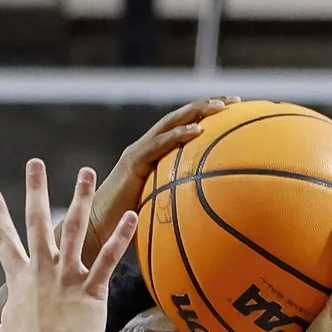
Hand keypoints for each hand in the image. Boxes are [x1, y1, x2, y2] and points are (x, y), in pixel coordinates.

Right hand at [0, 160, 134, 331]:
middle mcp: (41, 271)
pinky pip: (108, 257)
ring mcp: (67, 278)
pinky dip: (120, 236)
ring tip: (86, 172)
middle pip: (36, 221)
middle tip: (35, 164)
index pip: (4, 241)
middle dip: (35, 190)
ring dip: (80, 198)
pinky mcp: (91, 290)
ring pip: (73, 229)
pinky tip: (131, 215)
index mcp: (19, 280)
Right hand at [87, 96, 235, 262]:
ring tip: (219, 106)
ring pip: (169, 124)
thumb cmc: (127, 227)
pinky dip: (178, 135)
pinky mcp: (132, 162)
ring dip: (195, 112)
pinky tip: (198, 130)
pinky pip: (158, 145)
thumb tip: (213, 219)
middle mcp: (146, 148)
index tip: (234, 112)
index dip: (207, 116)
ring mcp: (138, 153)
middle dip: (207, 105)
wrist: (97, 230)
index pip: (183, 128)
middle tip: (235, 101)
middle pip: (179, 118)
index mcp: (154, 156)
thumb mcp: (162, 213)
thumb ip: (182, 208)